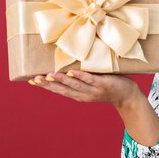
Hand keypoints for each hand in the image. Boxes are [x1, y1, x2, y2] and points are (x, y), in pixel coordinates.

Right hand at [28, 70, 142, 109]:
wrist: (127, 96)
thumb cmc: (108, 86)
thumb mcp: (91, 84)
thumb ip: (80, 77)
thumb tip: (68, 62)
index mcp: (79, 95)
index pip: (59, 90)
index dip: (45, 86)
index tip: (31, 81)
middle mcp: (83, 95)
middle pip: (62, 89)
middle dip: (47, 84)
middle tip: (34, 78)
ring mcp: (93, 90)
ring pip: (74, 85)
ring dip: (60, 80)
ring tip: (47, 74)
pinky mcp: (103, 84)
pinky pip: (90, 79)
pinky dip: (80, 76)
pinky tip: (71, 72)